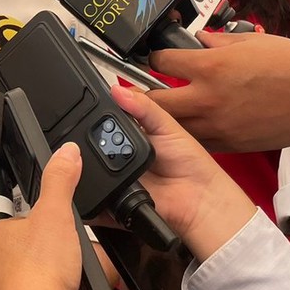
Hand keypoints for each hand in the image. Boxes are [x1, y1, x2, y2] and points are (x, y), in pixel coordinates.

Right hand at [108, 85, 254, 260]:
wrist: (199, 199)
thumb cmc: (190, 163)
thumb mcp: (167, 125)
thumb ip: (144, 106)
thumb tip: (118, 89)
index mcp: (131, 134)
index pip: (104, 120)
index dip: (97, 115)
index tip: (92, 108)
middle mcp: (120, 155)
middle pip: (93, 143)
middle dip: (94, 139)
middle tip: (113, 141)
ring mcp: (115, 178)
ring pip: (90, 167)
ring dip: (93, 163)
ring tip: (116, 161)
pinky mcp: (113, 199)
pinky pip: (95, 197)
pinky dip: (93, 192)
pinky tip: (102, 181)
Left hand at [147, 32, 289, 152]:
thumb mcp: (249, 41)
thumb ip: (217, 42)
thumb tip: (199, 41)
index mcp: (210, 68)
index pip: (162, 62)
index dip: (154, 58)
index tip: (154, 58)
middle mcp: (207, 99)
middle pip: (156, 103)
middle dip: (145, 95)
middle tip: (141, 91)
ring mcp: (218, 126)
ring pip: (174, 127)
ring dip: (164, 119)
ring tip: (160, 112)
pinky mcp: (231, 145)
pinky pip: (198, 141)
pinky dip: (190, 133)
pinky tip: (190, 126)